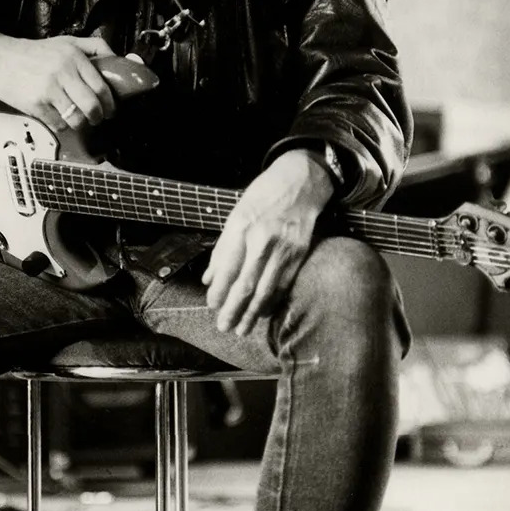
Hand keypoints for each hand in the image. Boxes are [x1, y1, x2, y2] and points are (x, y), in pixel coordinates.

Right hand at [0, 33, 116, 130]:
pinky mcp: (35, 104)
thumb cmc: (33, 52)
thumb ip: (95, 47)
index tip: (110, 109)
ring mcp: (48, 89)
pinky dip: (62, 125)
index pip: (102, 86)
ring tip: (79, 120)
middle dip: (99, 117)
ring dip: (82, 124)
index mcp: (73, 56)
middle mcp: (63, 72)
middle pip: (93, 105)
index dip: (110, 103)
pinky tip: (59, 117)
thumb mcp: (66, 41)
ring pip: (77, 118)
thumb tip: (120, 59)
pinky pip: (58, 124)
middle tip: (98, 118)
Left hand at [202, 149, 335, 336]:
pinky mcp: (299, 253)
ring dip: (252, 313)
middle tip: (224, 327)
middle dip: (233, 309)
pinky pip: (283, 284)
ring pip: (266, 289)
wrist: (300, 181)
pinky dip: (272, 302)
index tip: (212, 305)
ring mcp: (283, 248)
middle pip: (246, 284)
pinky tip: (262, 313)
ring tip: (241, 329)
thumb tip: (209, 279)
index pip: (227, 268)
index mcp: (242, 227)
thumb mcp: (236, 215)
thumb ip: (222, 249)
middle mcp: (262, 239)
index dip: (219, 291)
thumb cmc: (263, 196)